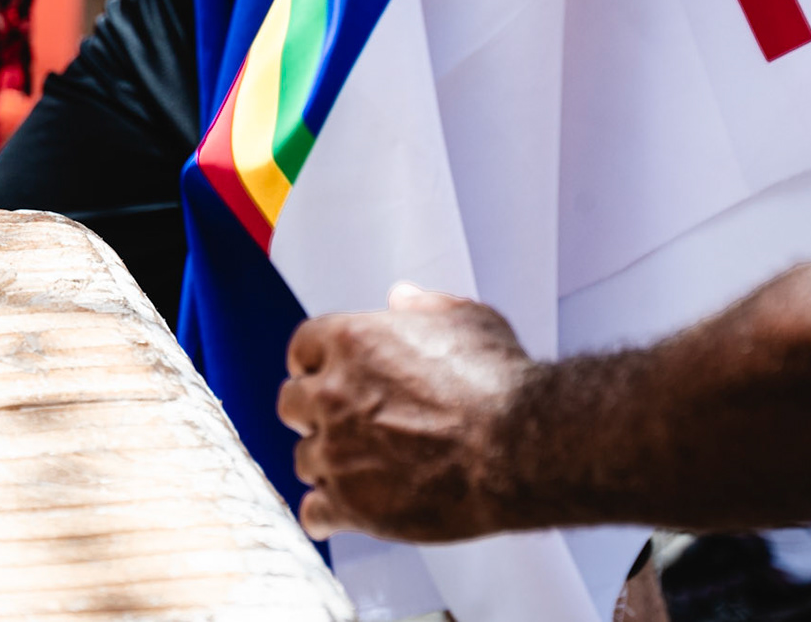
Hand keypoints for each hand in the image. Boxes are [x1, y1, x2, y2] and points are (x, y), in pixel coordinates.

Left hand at [278, 283, 534, 543]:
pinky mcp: (351, 504)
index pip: (302, 349)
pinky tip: (343, 513)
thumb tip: (401, 297)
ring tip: (358, 471)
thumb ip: (425, 306)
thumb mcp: (467, 320)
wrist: (519, 447)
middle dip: (313, 413)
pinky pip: (314, 513)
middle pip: (291, 404)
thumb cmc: (498, 381)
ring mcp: (337, 451)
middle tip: (341, 423)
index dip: (317, 364)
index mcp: (350, 341)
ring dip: (326, 464)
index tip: (328, 376)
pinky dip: (326, 515)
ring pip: (304, 459)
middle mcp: (332, 393)